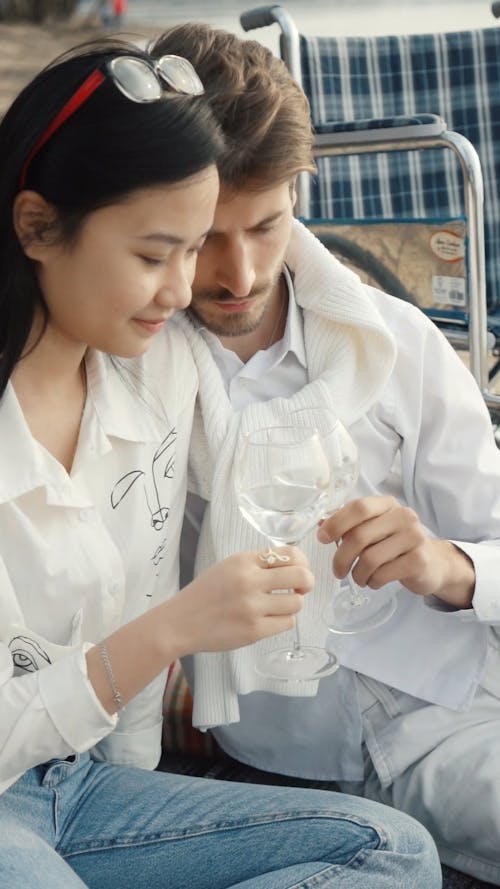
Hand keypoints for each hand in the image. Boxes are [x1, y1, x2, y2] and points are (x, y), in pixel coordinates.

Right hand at [167, 546, 313, 655]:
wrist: (180, 622)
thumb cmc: (206, 593)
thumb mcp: (228, 567)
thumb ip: (258, 563)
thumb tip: (294, 566)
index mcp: (243, 560)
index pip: (290, 554)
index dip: (303, 562)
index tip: (299, 570)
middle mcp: (249, 581)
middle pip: (301, 576)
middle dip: (307, 583)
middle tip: (300, 589)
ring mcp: (252, 607)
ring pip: (297, 602)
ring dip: (293, 604)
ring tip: (279, 606)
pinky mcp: (254, 631)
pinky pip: (287, 623)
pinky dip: (283, 620)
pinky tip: (269, 618)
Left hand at [317, 496, 474, 607]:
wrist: (433, 564)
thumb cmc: (395, 545)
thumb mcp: (375, 530)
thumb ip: (350, 525)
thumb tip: (321, 524)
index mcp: (388, 505)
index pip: (358, 507)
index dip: (336, 523)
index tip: (322, 538)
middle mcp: (403, 516)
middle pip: (359, 536)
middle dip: (341, 557)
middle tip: (337, 571)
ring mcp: (414, 537)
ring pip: (369, 558)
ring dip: (357, 574)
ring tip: (359, 578)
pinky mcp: (419, 560)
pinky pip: (383, 574)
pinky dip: (372, 582)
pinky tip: (374, 581)